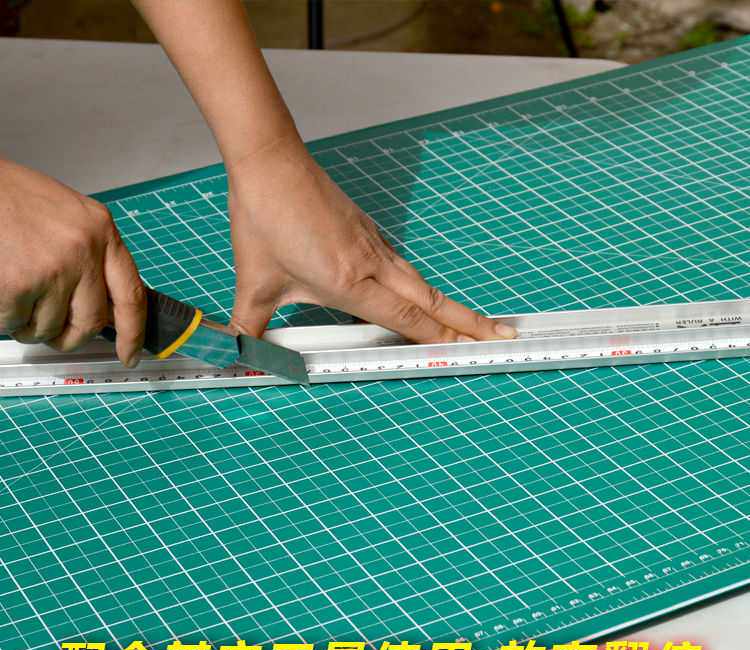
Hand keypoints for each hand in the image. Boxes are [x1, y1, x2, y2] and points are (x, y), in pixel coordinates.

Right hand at [0, 159, 145, 366]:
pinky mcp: (20, 284)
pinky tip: (2, 290)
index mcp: (102, 231)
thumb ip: (92, 256)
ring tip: (18, 296)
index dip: (133, 333)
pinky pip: (15, 323)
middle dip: (71, 337)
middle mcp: (84, 250)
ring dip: (30, 325)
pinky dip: (6, 317)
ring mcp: (54, 269)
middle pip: (91, 322)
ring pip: (50, 328)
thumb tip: (104, 305)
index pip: (131, 295)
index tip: (130, 354)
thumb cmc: (12, 198)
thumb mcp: (69, 218)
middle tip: (56, 335)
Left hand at [227, 137, 515, 342]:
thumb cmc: (264, 219)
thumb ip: (248, 327)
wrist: (271, 161)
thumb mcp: (253, 282)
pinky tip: (420, 296)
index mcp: (350, 282)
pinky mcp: (368, 232)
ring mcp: (374, 245)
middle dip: (469, 323)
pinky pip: (404, 268)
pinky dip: (422, 288)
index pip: (406, 320)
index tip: (471, 350)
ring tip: (474, 322)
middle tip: (503, 336)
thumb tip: (240, 356)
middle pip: (431, 301)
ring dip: (450, 306)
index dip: (440, 339)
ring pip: (421, 283)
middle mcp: (372, 265)